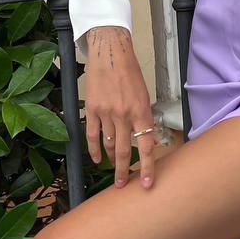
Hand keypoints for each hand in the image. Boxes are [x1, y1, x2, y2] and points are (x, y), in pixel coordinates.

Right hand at [83, 26, 159, 189]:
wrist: (110, 53)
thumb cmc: (130, 72)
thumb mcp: (144, 94)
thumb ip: (143, 117)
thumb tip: (143, 138)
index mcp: (141, 110)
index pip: (146, 146)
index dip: (147, 167)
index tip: (148, 183)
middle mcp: (124, 114)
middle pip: (125, 150)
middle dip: (124, 171)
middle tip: (123, 184)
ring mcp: (107, 113)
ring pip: (109, 145)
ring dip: (111, 161)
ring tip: (114, 170)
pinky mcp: (92, 109)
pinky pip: (92, 135)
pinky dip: (94, 149)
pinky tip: (97, 159)